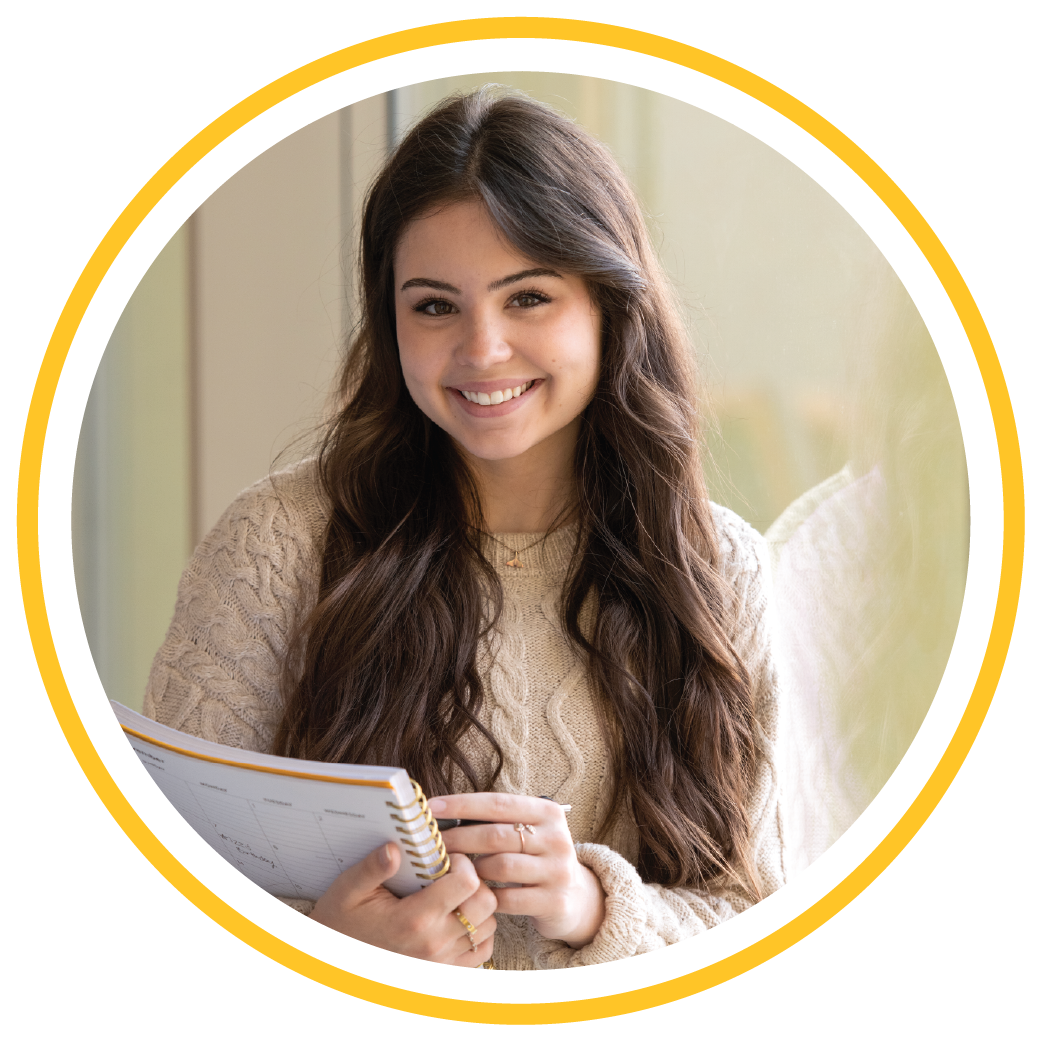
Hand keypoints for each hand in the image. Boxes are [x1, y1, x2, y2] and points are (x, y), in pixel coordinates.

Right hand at [309, 841, 496, 965]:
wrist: (334, 966)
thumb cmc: (342, 923)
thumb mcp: (348, 890)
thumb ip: (372, 868)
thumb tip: (393, 847)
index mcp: (414, 919)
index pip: (467, 883)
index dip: (464, 862)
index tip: (449, 857)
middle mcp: (434, 943)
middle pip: (486, 903)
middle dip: (477, 879)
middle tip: (455, 872)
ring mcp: (442, 962)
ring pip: (488, 926)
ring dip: (478, 905)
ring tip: (455, 893)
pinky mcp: (445, 972)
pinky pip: (482, 950)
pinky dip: (479, 931)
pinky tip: (458, 917)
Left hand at [430, 793, 605, 948]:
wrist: (574, 897)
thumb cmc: (537, 857)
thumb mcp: (528, 831)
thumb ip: (497, 820)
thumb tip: (444, 813)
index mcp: (548, 812)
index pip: (498, 803)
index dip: (462, 805)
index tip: (431, 808)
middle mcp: (557, 838)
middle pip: (495, 835)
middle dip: (458, 839)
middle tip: (431, 845)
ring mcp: (557, 871)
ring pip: (500, 866)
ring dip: (471, 870)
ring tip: (454, 871)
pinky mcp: (554, 901)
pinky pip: (507, 899)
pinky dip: (486, 896)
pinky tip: (474, 894)